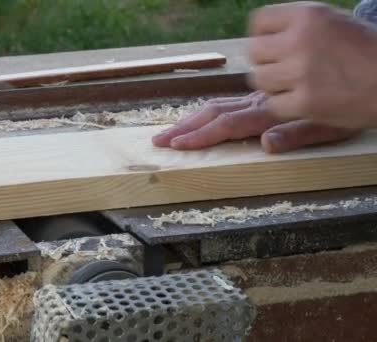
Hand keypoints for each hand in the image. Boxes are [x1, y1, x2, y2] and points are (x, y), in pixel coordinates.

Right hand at [152, 91, 356, 152]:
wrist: (375, 66)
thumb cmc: (356, 103)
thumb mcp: (334, 126)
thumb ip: (297, 136)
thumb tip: (265, 145)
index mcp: (276, 111)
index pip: (229, 125)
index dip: (200, 136)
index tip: (176, 145)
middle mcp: (265, 97)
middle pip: (215, 112)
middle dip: (185, 127)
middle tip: (159, 140)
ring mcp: (265, 88)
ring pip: (221, 101)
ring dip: (193, 118)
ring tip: (172, 130)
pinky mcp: (267, 83)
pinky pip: (234, 91)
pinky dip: (212, 104)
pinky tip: (202, 113)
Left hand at [249, 2, 376, 128]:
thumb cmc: (366, 51)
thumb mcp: (333, 22)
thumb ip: (297, 24)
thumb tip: (259, 35)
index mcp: (308, 15)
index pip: (259, 22)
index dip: (264, 35)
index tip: (276, 46)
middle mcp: (301, 40)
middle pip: (254, 52)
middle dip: (267, 61)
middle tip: (287, 68)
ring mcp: (301, 72)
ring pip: (260, 79)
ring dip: (274, 84)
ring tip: (298, 83)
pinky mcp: (305, 102)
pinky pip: (274, 104)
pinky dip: (286, 105)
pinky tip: (306, 99)